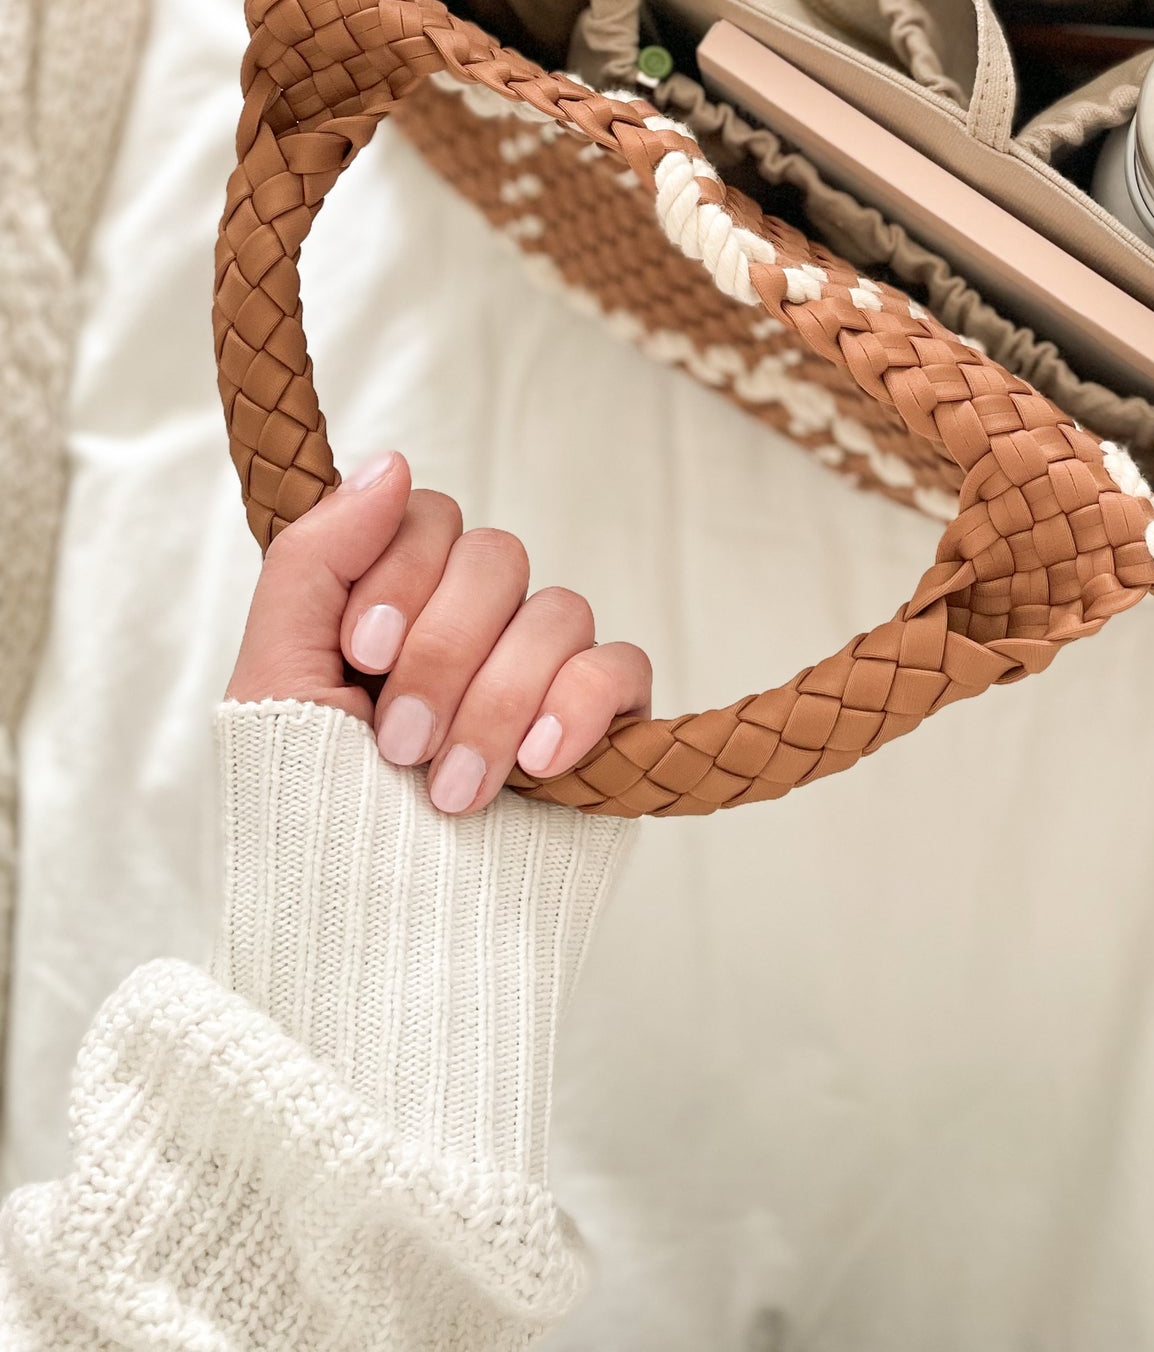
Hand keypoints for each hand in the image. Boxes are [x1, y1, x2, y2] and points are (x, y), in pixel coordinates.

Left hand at [226, 451, 651, 813]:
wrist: (370, 948)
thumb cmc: (308, 828)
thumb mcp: (274, 684)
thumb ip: (316, 561)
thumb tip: (392, 462)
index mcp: (394, 607)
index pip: (429, 517)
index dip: (398, 574)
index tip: (358, 656)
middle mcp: (471, 629)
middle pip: (496, 556)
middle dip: (440, 653)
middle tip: (398, 746)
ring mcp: (540, 676)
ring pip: (557, 610)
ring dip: (496, 700)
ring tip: (453, 791)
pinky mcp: (600, 729)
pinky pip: (622, 665)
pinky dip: (578, 706)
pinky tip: (538, 766)